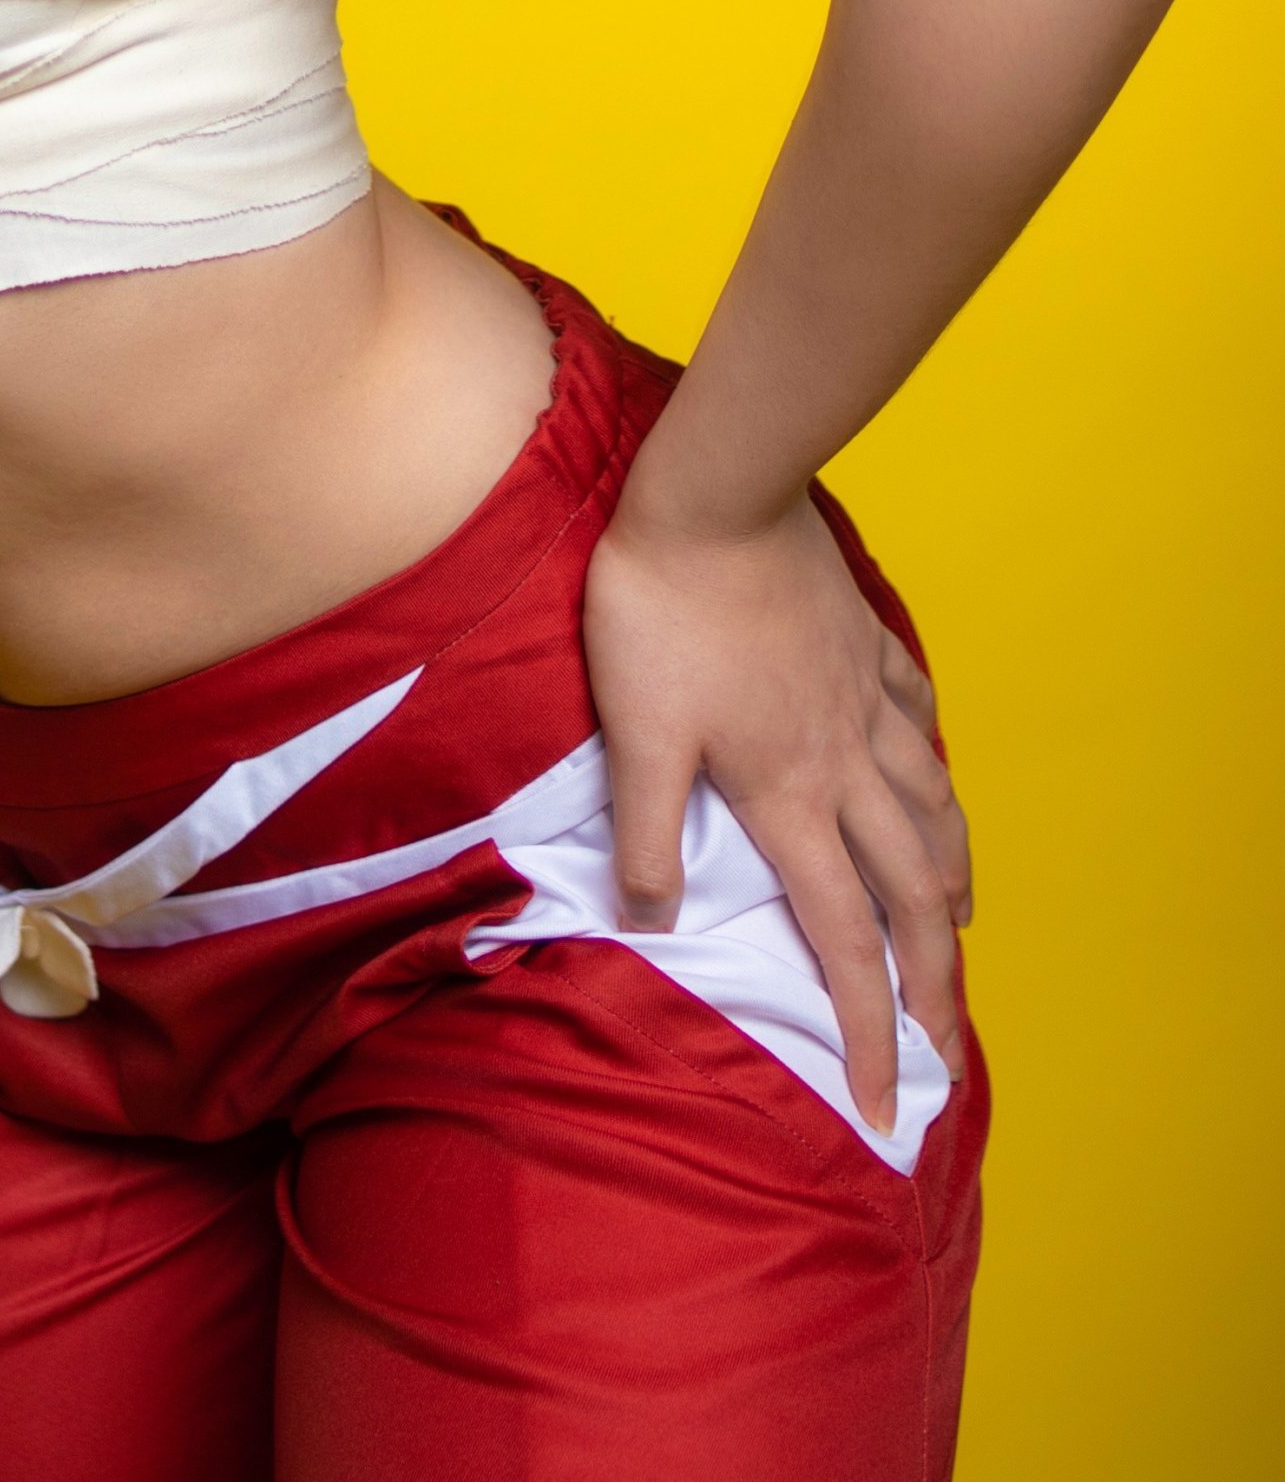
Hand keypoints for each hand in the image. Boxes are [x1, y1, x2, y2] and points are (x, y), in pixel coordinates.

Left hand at [581, 484, 971, 1132]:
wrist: (713, 494)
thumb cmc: (661, 610)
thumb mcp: (637, 732)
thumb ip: (650, 834)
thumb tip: (654, 925)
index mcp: (789, 795)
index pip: (840, 939)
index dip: (867, 1030)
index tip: (892, 1104)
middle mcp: (845, 759)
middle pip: (910, 892)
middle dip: (934, 980)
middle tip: (951, 1045)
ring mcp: (863, 696)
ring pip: (930, 806)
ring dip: (951, 878)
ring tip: (962, 923)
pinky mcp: (861, 639)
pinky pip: (916, 714)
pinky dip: (933, 763)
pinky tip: (932, 771)